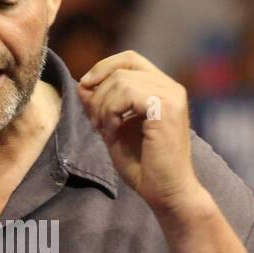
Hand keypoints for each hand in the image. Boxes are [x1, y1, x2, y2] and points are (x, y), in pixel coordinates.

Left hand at [77, 51, 201, 213]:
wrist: (166, 193)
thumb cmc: (144, 167)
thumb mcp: (114, 129)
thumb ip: (101, 106)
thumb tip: (82, 84)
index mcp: (162, 89)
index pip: (129, 59)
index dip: (103, 68)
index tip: (85, 89)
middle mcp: (171, 87)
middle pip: (121, 68)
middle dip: (98, 93)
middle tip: (95, 123)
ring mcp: (171, 95)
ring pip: (120, 80)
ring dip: (102, 105)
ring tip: (105, 130)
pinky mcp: (167, 107)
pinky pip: (126, 93)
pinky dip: (110, 111)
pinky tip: (113, 131)